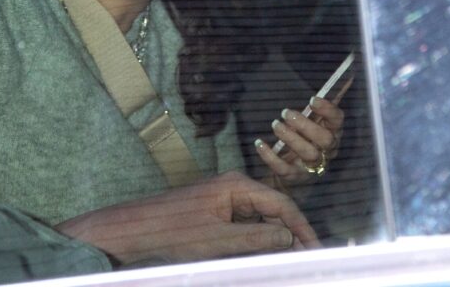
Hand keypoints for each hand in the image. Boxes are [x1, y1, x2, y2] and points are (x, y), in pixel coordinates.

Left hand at [54, 171, 319, 265]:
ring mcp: (224, 202)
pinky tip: (263, 260)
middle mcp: (233, 188)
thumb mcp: (219, 239)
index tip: (317, 252)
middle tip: (306, 264)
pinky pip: (245, 229)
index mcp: (235, 185)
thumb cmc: (171, 231)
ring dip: (274, 243)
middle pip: (274, 213)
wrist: (132, 233)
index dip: (303, 229)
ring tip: (287, 264)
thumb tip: (292, 239)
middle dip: (291, 237)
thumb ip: (258, 238)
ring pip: (261, 223)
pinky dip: (257, 244)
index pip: (282, 204)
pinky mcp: (216, 216)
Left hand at [255, 79, 349, 186]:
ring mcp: (312, 166)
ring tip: (275, 124)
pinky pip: (284, 168)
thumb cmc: (300, 140)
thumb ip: (313, 109)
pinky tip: (259, 143)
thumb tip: (330, 82)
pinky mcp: (295, 177)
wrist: (288, 173)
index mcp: (332, 133)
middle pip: (325, 139)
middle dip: (306, 125)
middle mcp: (326, 151)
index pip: (338, 121)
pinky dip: (270, 156)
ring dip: (291, 137)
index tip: (312, 99)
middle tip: (286, 113)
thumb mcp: (307, 123)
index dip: (328, 110)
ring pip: (309, 153)